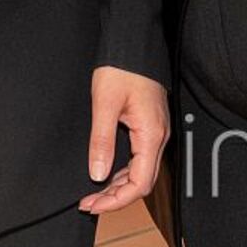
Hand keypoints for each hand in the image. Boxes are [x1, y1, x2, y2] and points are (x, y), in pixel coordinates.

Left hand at [79, 66, 167, 215]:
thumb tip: (97, 172)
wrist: (133, 42)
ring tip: (93, 193)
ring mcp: (155, 132)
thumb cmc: (122, 67)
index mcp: (151, 134)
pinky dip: (123, 171)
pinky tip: (106, 172)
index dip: (116, 200)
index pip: (139, 183)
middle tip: (88, 203)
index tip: (93, 205)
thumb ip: (101, 140)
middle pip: (141, 182)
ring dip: (118, 186)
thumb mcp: (105, 103)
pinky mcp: (149, 126)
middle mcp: (157, 137)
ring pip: (140, 171)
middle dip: (115, 197)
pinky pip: (139, 158)